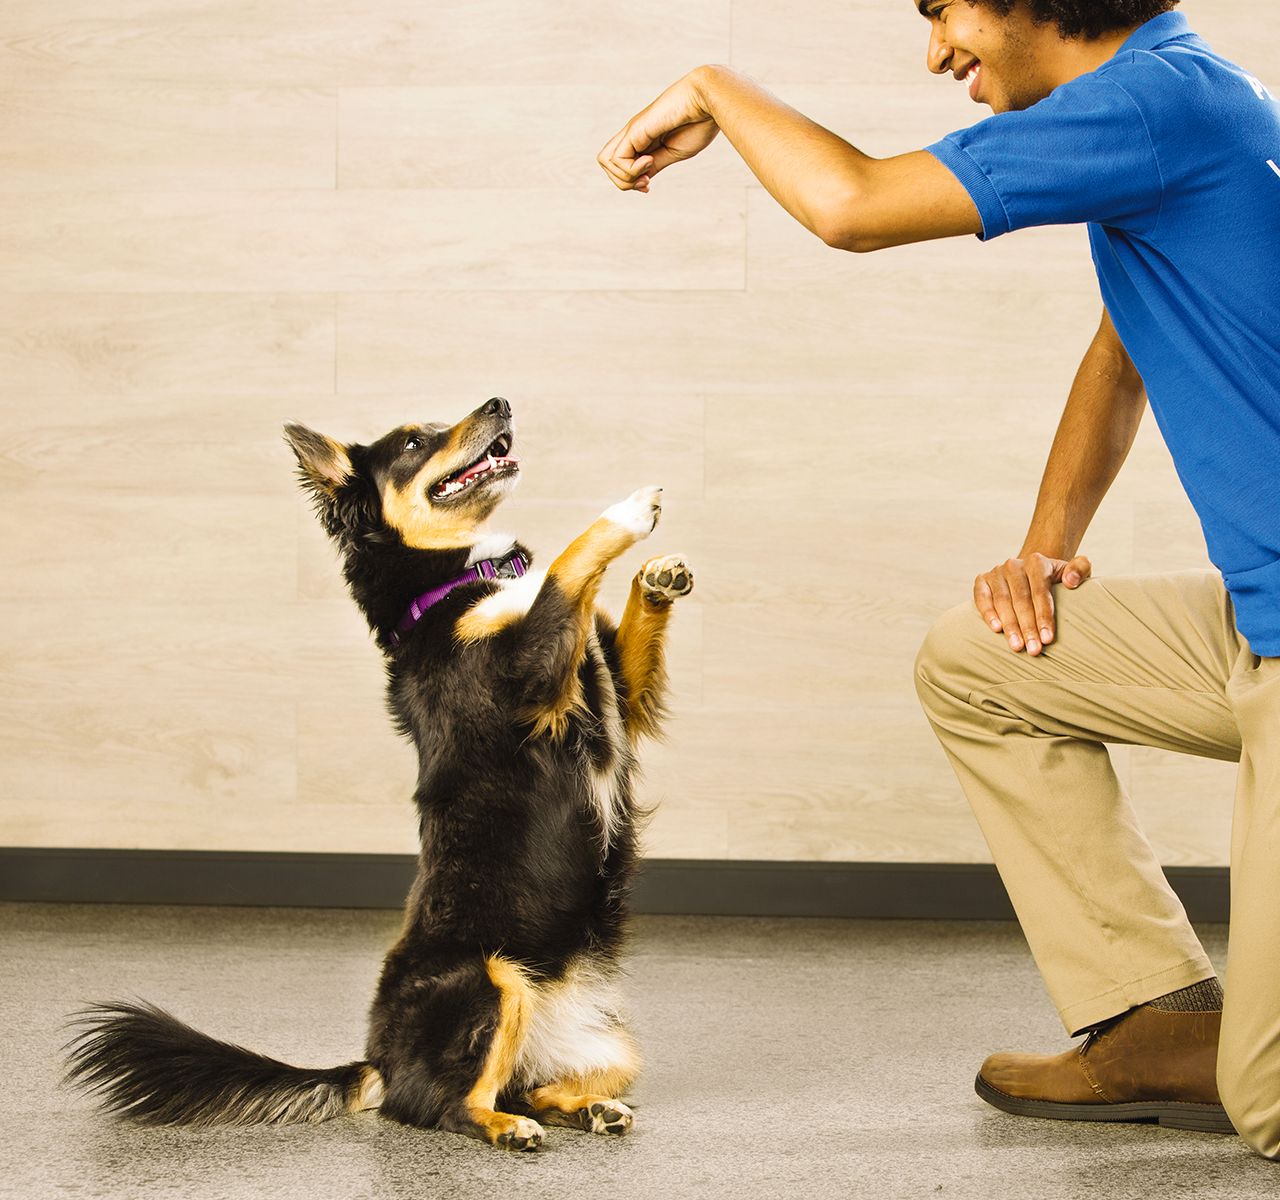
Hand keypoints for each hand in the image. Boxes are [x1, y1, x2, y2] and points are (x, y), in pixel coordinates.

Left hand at [598, 68, 720, 192]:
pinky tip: (650, 160)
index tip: (648, 185)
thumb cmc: (698, 123)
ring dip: (625, 177)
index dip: (629, 182)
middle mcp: (633, 134)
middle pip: (606, 163)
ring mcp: (632, 130)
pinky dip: (632, 168)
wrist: (707, 100)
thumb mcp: (673, 153)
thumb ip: (655, 165)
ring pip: (605, 161)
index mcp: (642, 140)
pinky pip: (617, 158)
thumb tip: (641, 178)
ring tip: (649, 168)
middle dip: (623, 182)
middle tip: (647, 181)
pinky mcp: (635, 129)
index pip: (619, 165)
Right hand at [973, 552, 1091, 654]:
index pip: (1040, 593)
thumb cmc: (1054, 580)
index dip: (1044, 617)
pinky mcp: (982, 580)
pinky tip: (996, 629)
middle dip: (1027, 627)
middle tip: (1033, 650)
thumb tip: (1070, 580)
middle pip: (1021, 600)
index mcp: (1037, 562)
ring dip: (1010, 626)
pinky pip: (982, 598)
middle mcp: (1014, 565)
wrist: (1029, 574)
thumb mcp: (1072, 572)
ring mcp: (996, 572)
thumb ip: (1080, 569)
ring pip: (1002, 602)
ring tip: (1017, 646)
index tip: (1048, 639)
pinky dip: (988, 613)